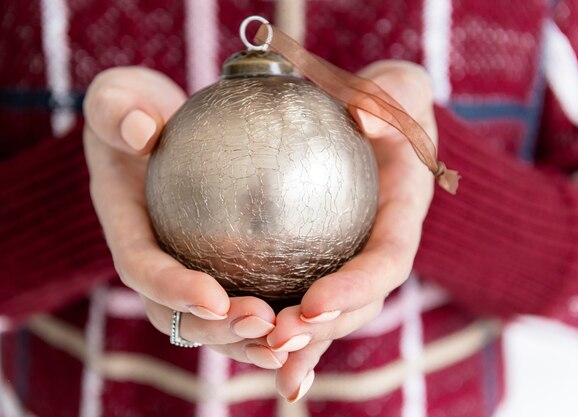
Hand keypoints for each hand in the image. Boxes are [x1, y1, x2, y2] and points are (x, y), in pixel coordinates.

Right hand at [83, 67, 282, 363]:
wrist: (146, 125)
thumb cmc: (130, 109)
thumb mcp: (115, 97)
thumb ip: (117, 110)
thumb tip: (141, 131)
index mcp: (125, 226)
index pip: (141, 267)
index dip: (172, 290)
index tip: (213, 298)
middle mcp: (152, 257)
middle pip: (176, 313)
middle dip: (217, 329)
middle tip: (263, 323)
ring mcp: (180, 265)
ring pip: (210, 320)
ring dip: (246, 339)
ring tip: (290, 342)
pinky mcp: (211, 263)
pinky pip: (238, 297)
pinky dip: (269, 319)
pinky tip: (309, 324)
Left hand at [267, 60, 436, 401]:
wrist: (380, 119)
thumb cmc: (388, 101)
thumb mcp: (395, 89)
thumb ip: (386, 99)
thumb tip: (364, 117)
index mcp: (403, 213)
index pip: (386, 260)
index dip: (356, 287)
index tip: (314, 303)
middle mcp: (382, 245)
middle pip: (361, 303)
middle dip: (324, 328)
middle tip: (278, 338)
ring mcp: (356, 258)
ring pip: (335, 312)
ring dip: (304, 341)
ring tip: (266, 356)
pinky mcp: (328, 260)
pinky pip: (311, 299)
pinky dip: (292, 332)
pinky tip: (266, 360)